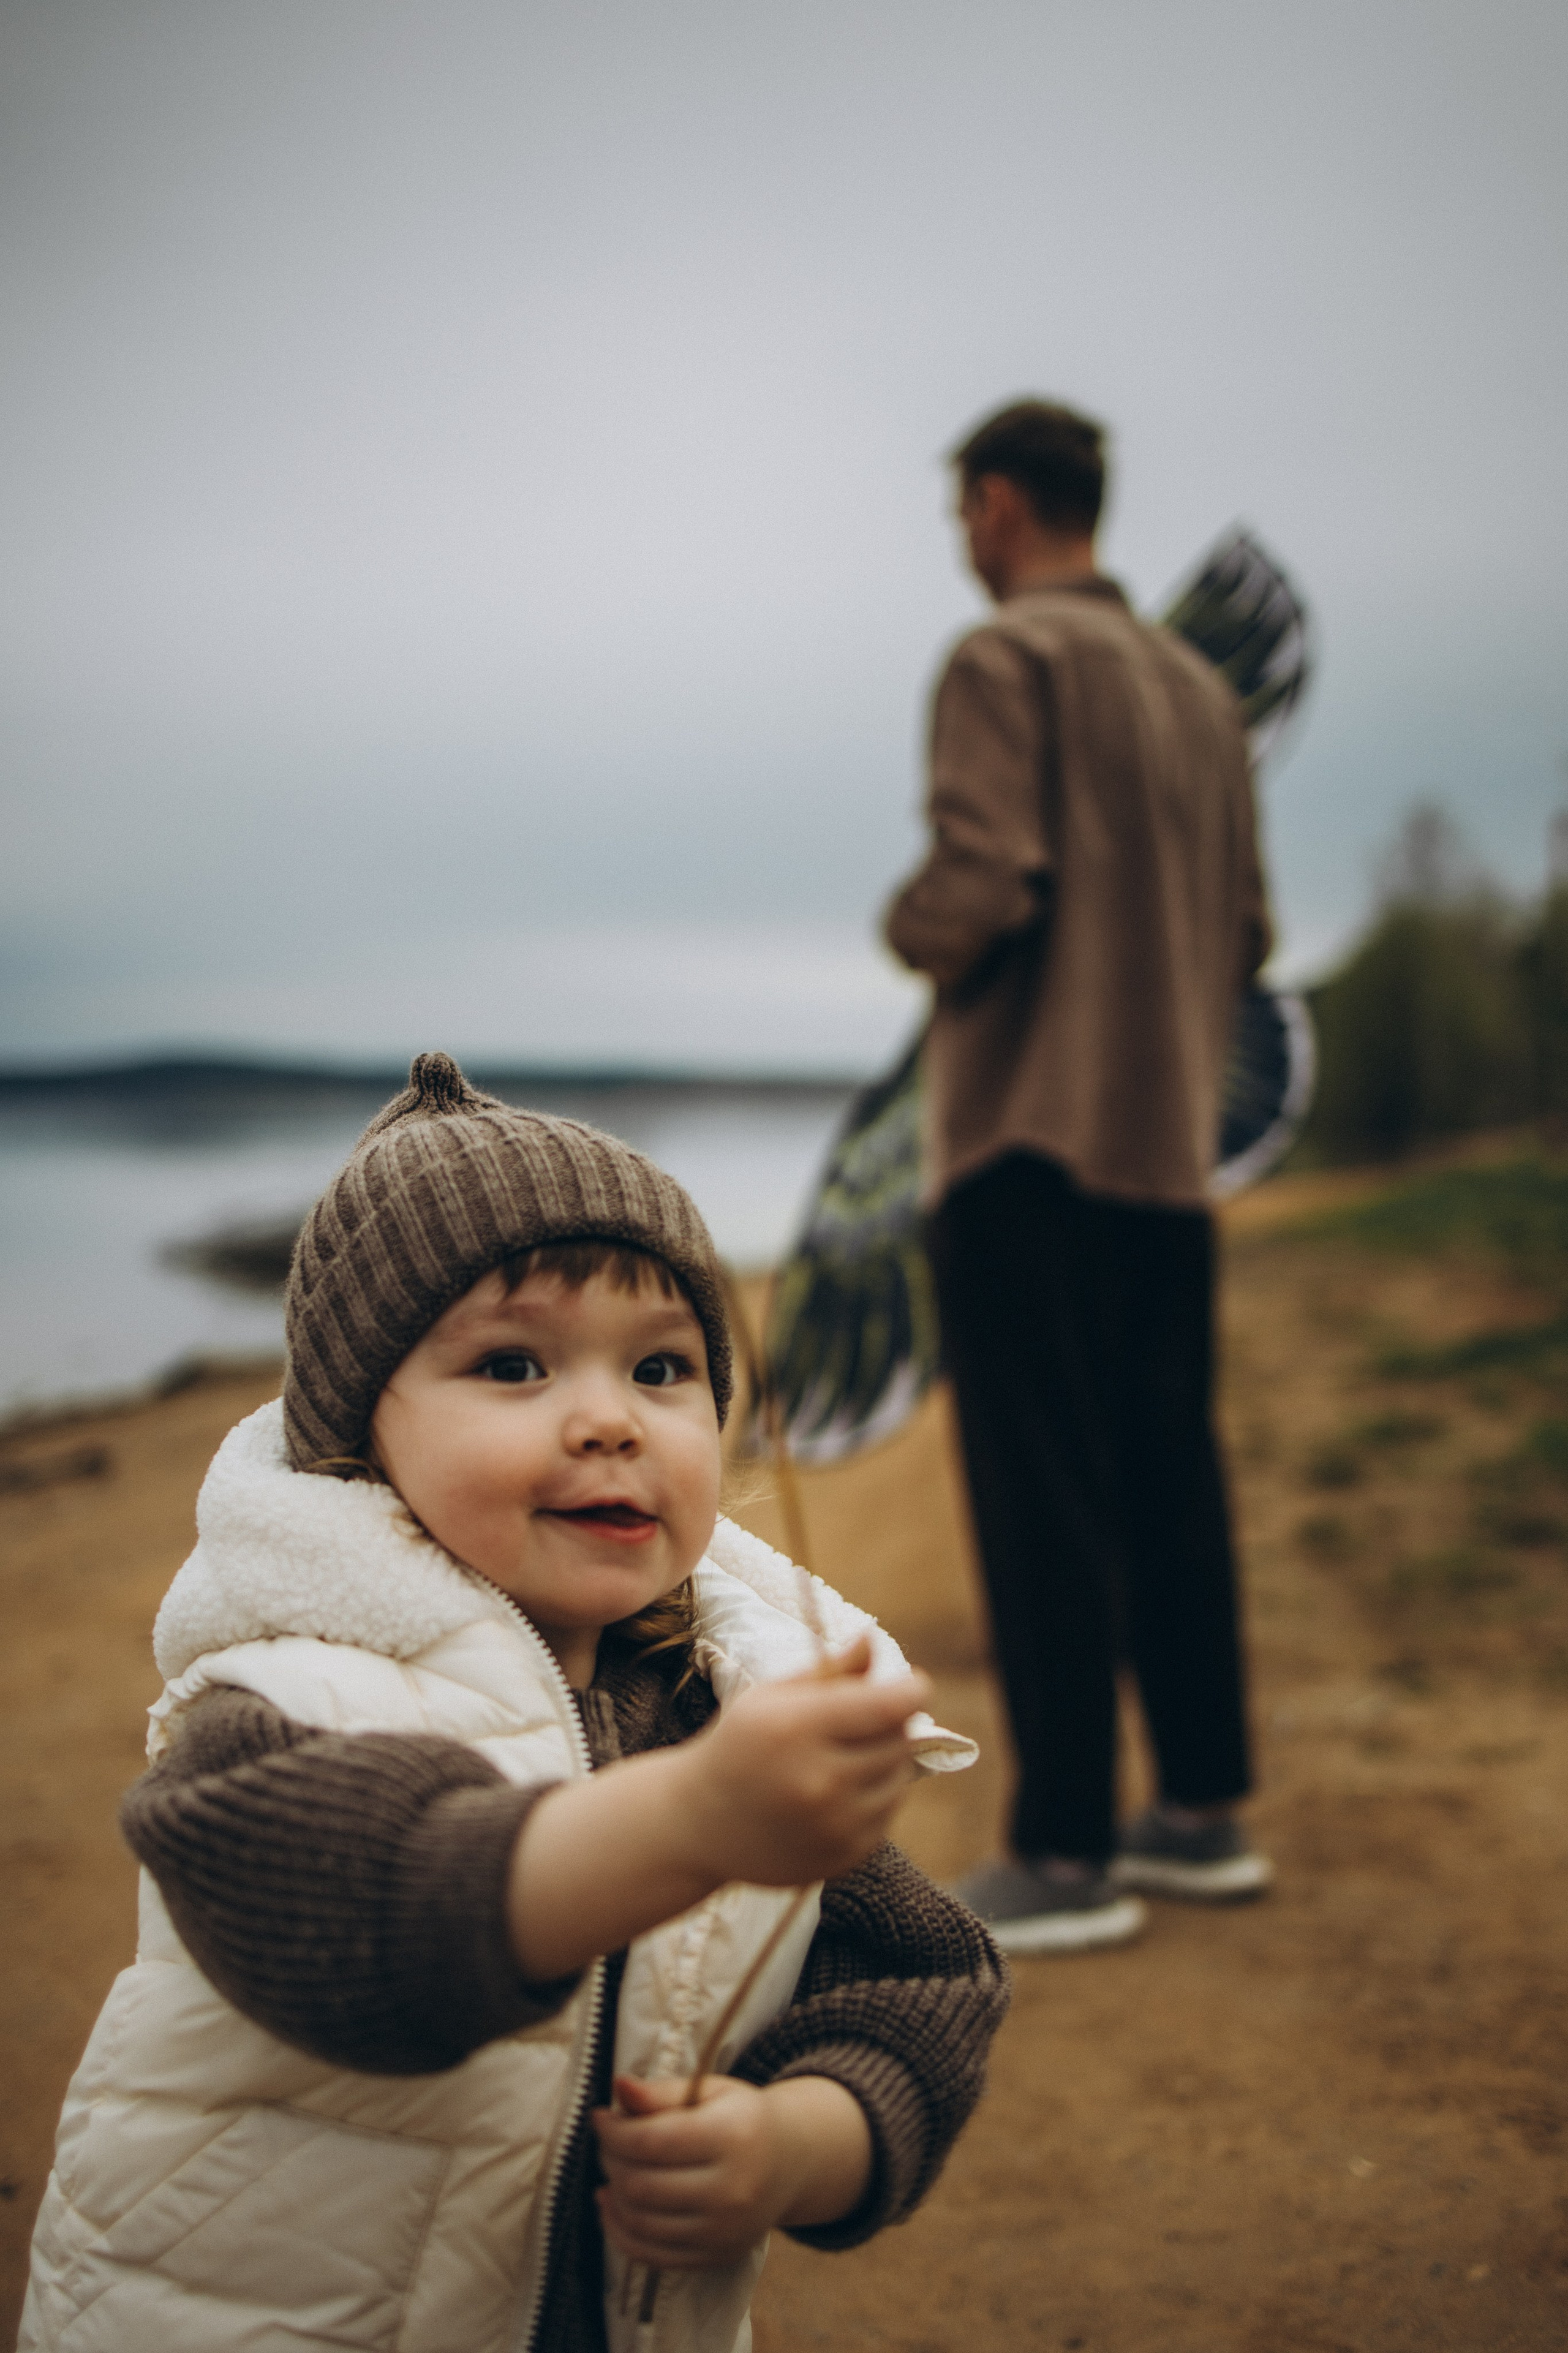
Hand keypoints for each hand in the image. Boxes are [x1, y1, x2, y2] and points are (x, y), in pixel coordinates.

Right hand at [506, 1635, 929, 1981]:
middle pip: (898, 1740)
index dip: (912, 1690)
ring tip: (846, 1756)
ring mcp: (832, 1826)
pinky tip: (838, 1792)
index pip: (889, 1707)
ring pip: (899, 1779)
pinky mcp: (842, 1857)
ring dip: (886, 1761)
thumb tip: (873, 1641)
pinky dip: (875, 1798)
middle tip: (866, 1717)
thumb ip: (829, 1670)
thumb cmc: (740, 1744)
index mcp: (795, 1728)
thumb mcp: (772, 1696)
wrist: (699, 1823)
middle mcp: (817, 1781)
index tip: (913, 1684)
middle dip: (892, 1723)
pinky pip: (887, 1815)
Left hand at [592, 2072, 872, 2267]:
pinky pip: (650, 2255)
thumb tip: (618, 2088)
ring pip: (640, 2222)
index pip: (651, 2141)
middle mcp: (732, 2191)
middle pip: (641, 2184)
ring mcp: (723, 2232)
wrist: (789, 2163)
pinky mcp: (714, 2257)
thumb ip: (662, 2092)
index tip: (600, 2116)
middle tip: (608, 2141)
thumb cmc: (742, 2118)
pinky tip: (612, 2204)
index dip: (614, 2130)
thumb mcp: (710, 2091)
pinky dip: (619, 2231)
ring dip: (612, 2193)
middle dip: (610, 2160)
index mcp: (733, 2138)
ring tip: (611, 2169)